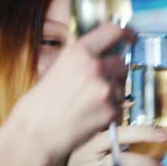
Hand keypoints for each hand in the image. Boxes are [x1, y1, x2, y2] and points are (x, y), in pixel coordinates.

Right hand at [11, 23, 133, 164]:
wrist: (35, 134)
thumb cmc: (39, 105)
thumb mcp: (55, 69)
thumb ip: (79, 61)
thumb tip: (99, 56)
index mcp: (79, 52)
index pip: (113, 31)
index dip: (126, 33)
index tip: (131, 37)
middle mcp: (95, 67)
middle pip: (122, 64)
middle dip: (116, 74)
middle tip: (100, 86)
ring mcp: (105, 90)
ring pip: (120, 88)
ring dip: (111, 95)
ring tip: (87, 107)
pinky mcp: (110, 111)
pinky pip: (118, 109)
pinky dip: (108, 114)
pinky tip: (89, 118)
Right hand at [48, 125, 166, 165]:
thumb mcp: (95, 163)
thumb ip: (114, 151)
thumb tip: (146, 142)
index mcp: (85, 142)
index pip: (112, 126)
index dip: (134, 124)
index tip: (156, 126)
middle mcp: (84, 152)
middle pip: (116, 136)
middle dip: (143, 133)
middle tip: (163, 136)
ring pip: (122, 159)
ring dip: (145, 162)